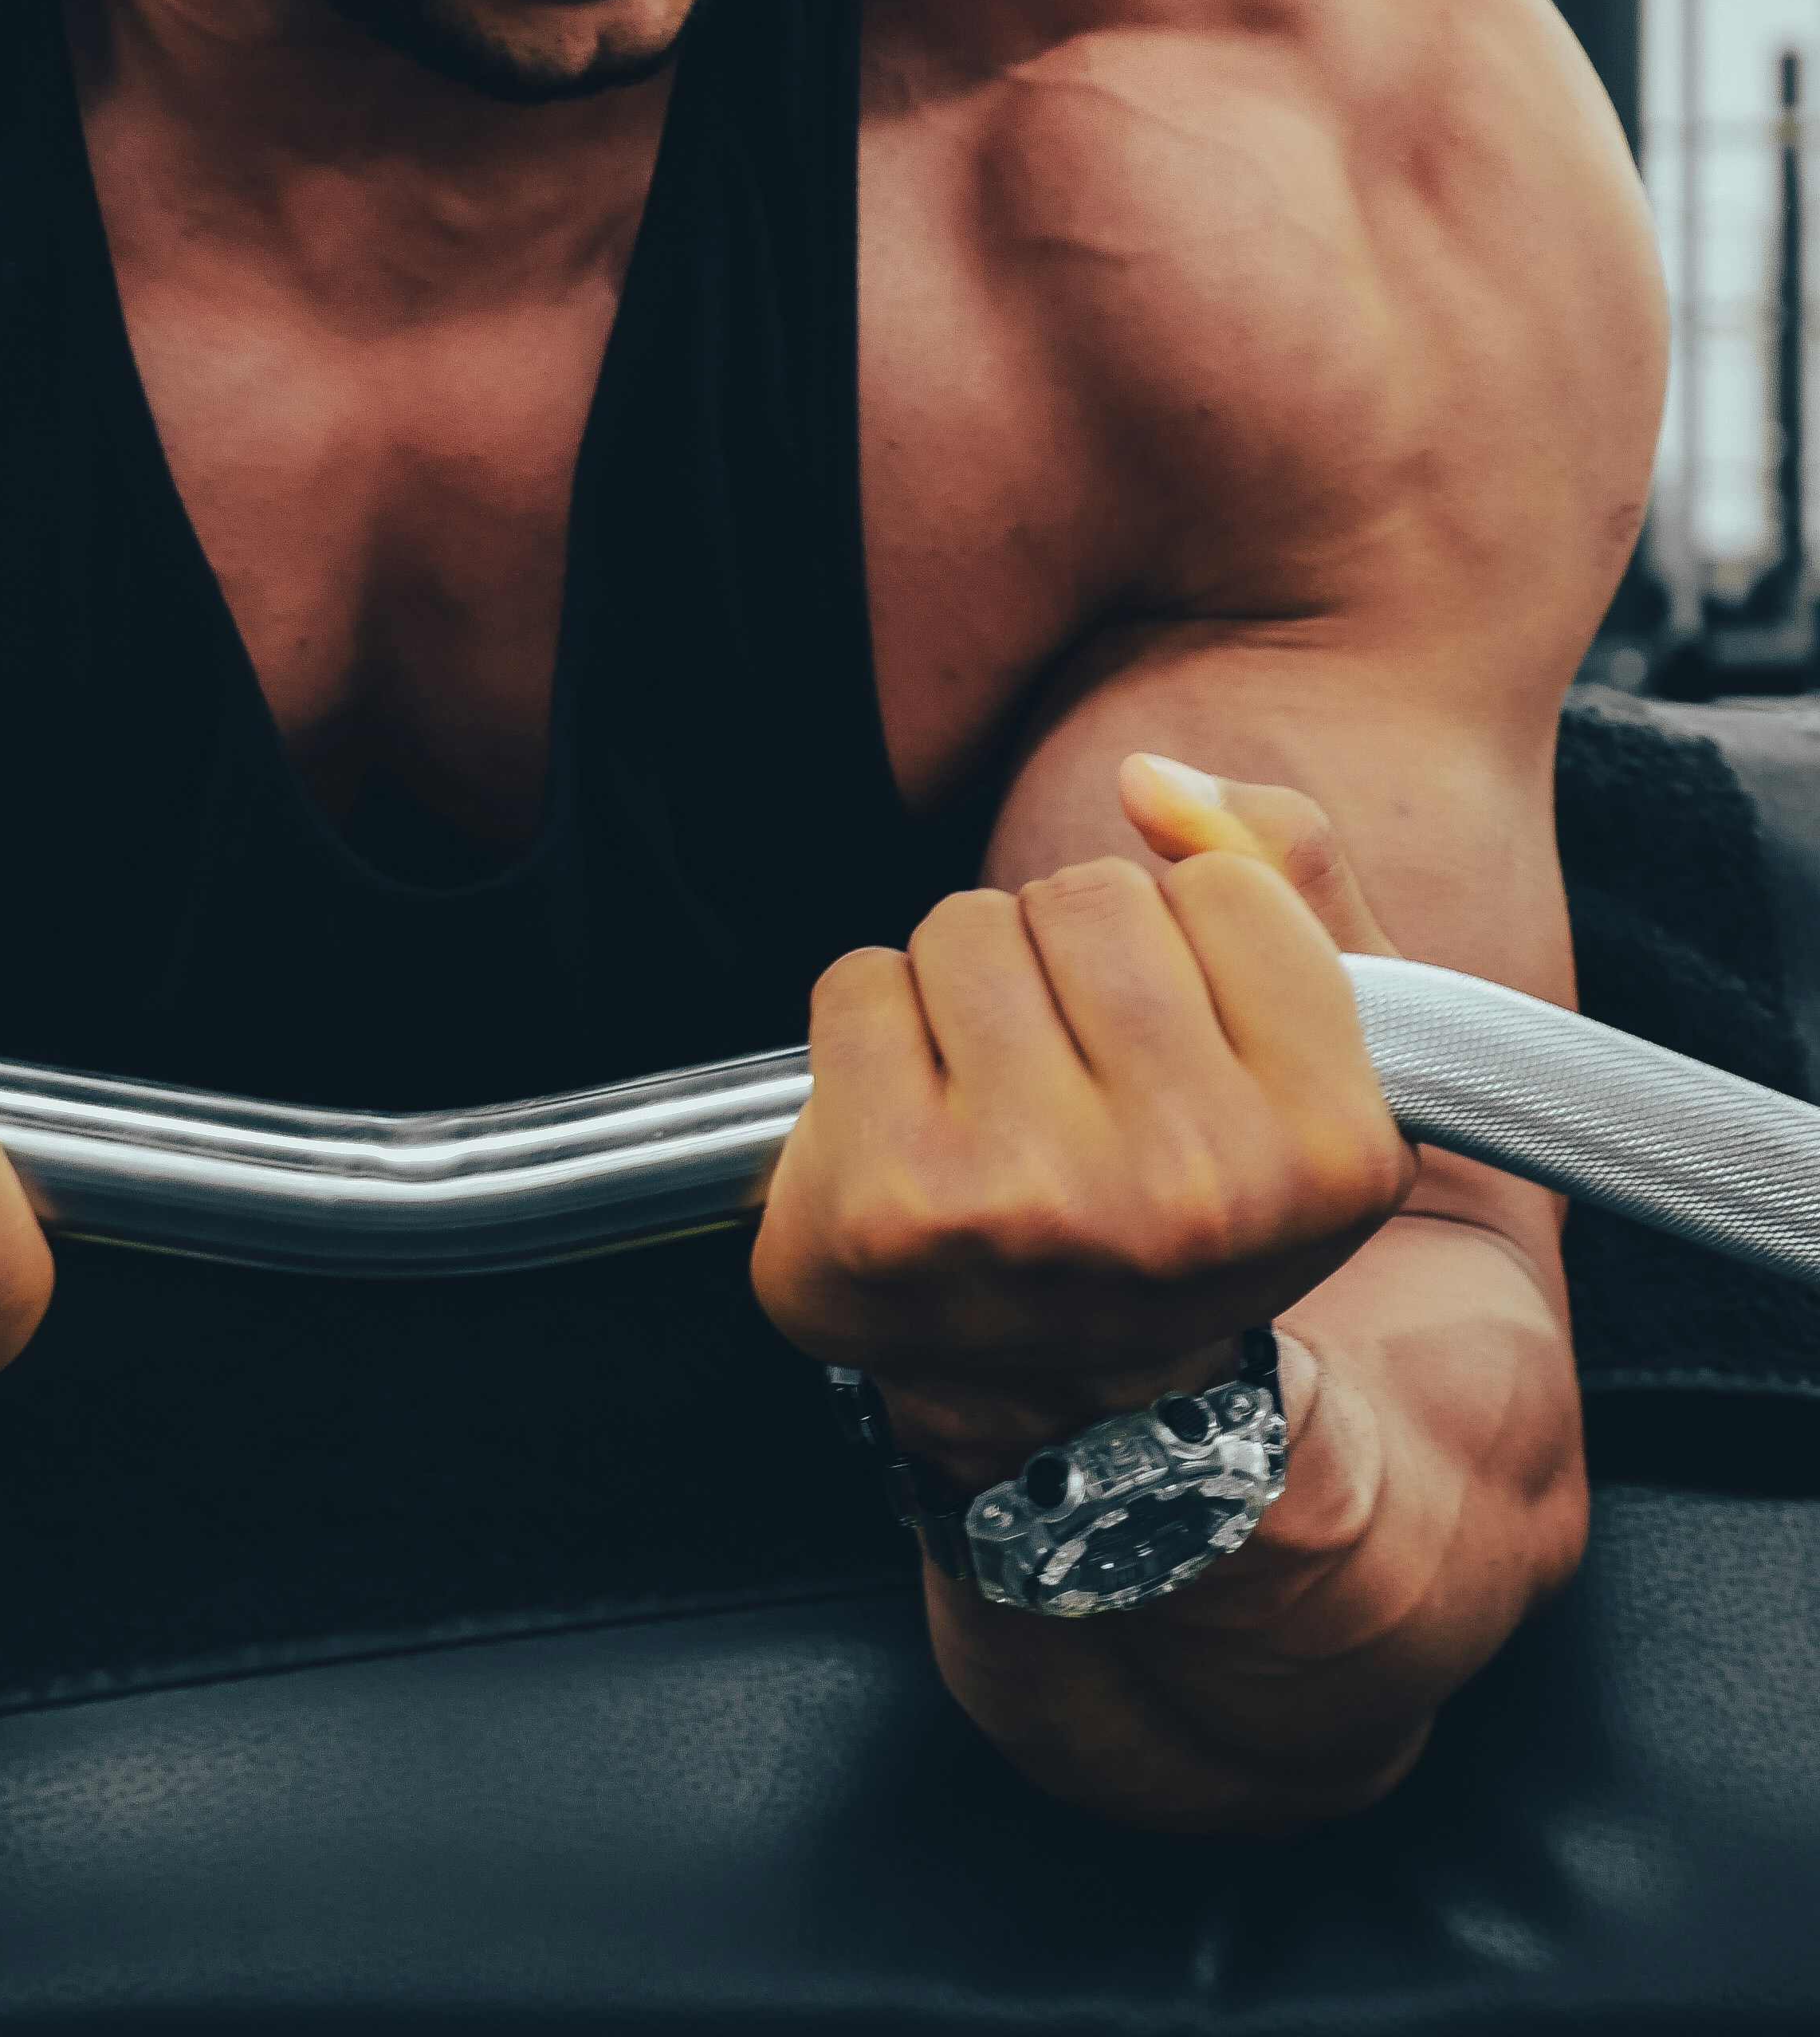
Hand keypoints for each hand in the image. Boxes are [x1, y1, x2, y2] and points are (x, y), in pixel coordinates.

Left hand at [752, 759, 1414, 1479]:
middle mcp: (1192, 1191)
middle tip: (1074, 1070)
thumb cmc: (1181, 1196)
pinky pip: (855, 983)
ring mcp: (1032, 1203)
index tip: (1178, 1032)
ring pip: (965, 927)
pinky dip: (870, 1030)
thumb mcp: (1308, 1050)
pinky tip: (914, 1122)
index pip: (1224, 890)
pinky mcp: (887, 1204)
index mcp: (1330, 1150)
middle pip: (1087, 898)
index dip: (1187, 935)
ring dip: (965, 987)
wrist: (1060, 1407)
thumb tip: (1147, 779)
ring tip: (996, 1097)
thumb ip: (1282, 874)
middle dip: (1066, 953)